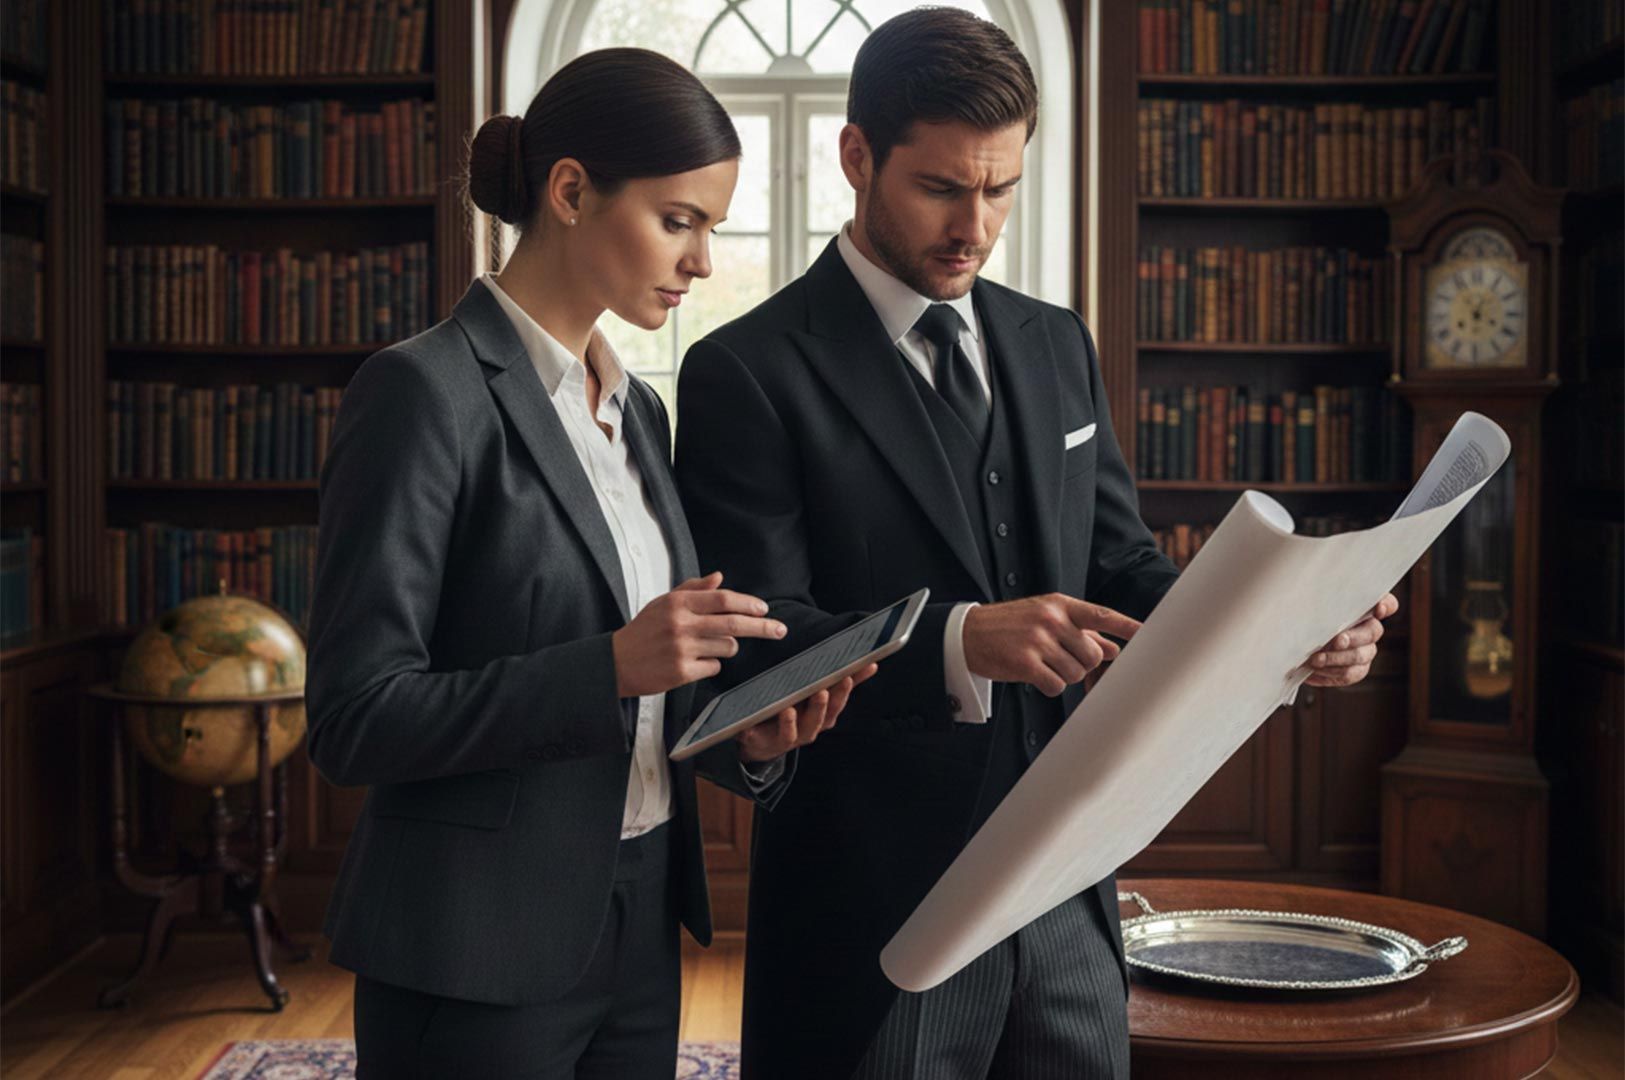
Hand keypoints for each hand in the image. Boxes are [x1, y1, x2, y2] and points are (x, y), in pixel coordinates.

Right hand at [612, 572, 786, 697]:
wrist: (615, 663)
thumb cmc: (642, 631)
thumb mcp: (663, 603)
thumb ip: (692, 589)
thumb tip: (719, 577)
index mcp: (677, 603)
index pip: (723, 599)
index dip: (748, 603)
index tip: (764, 609)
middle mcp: (681, 624)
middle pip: (733, 623)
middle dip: (762, 627)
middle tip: (780, 630)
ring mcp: (681, 649)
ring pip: (727, 647)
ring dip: (728, 647)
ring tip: (707, 646)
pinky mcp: (681, 672)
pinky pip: (714, 667)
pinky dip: (711, 664)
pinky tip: (693, 662)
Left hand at [735, 662, 878, 762]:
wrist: (764, 741)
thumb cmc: (796, 712)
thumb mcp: (816, 694)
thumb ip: (839, 680)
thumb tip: (869, 662)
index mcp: (824, 715)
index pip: (840, 700)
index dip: (848, 688)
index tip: (855, 672)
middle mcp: (811, 727)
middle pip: (822, 717)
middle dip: (824, 704)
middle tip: (824, 690)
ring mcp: (791, 736)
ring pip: (799, 730)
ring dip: (796, 720)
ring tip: (791, 709)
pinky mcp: (766, 741)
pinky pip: (765, 737)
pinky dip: (760, 731)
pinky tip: (761, 722)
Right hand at [963, 594, 1140, 696]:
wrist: (968, 634)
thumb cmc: (1011, 626)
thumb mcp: (1045, 619)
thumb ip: (1081, 631)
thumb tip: (1115, 647)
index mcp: (1059, 605)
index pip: (1101, 615)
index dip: (1127, 626)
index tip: (1150, 634)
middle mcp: (1051, 619)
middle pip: (1093, 655)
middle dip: (1082, 664)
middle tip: (1061, 660)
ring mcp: (1038, 640)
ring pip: (1075, 672)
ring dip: (1063, 675)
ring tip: (1043, 665)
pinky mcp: (1024, 662)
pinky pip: (1056, 686)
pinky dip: (1049, 686)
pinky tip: (1035, 676)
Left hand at [1306, 592, 1398, 687]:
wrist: (1296, 645)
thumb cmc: (1304, 619)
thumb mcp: (1310, 606)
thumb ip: (1318, 601)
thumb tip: (1310, 599)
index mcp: (1363, 607)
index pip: (1388, 603)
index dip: (1386, 605)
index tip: (1378, 608)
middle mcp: (1370, 629)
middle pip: (1373, 632)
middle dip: (1353, 637)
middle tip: (1336, 641)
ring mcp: (1366, 651)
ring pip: (1360, 656)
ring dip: (1336, 659)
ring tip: (1315, 660)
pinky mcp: (1357, 670)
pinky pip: (1349, 674)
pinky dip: (1330, 672)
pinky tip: (1314, 670)